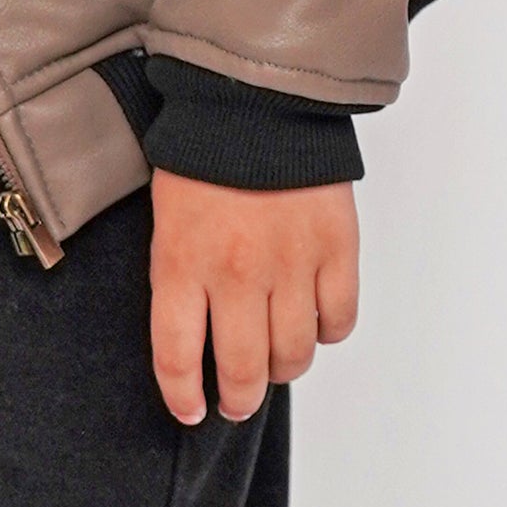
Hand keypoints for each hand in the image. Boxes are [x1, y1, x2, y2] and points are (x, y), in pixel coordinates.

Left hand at [148, 169, 358, 425]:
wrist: (255, 96)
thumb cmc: (202, 154)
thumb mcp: (167, 218)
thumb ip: (179, 278)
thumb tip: (194, 339)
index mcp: (184, 262)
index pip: (178, 357)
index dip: (183, 396)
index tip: (190, 410)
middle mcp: (237, 272)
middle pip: (242, 370)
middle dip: (238, 399)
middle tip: (237, 401)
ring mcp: (291, 262)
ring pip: (294, 354)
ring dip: (283, 368)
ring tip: (275, 361)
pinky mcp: (336, 247)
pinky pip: (339, 319)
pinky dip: (327, 331)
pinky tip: (314, 320)